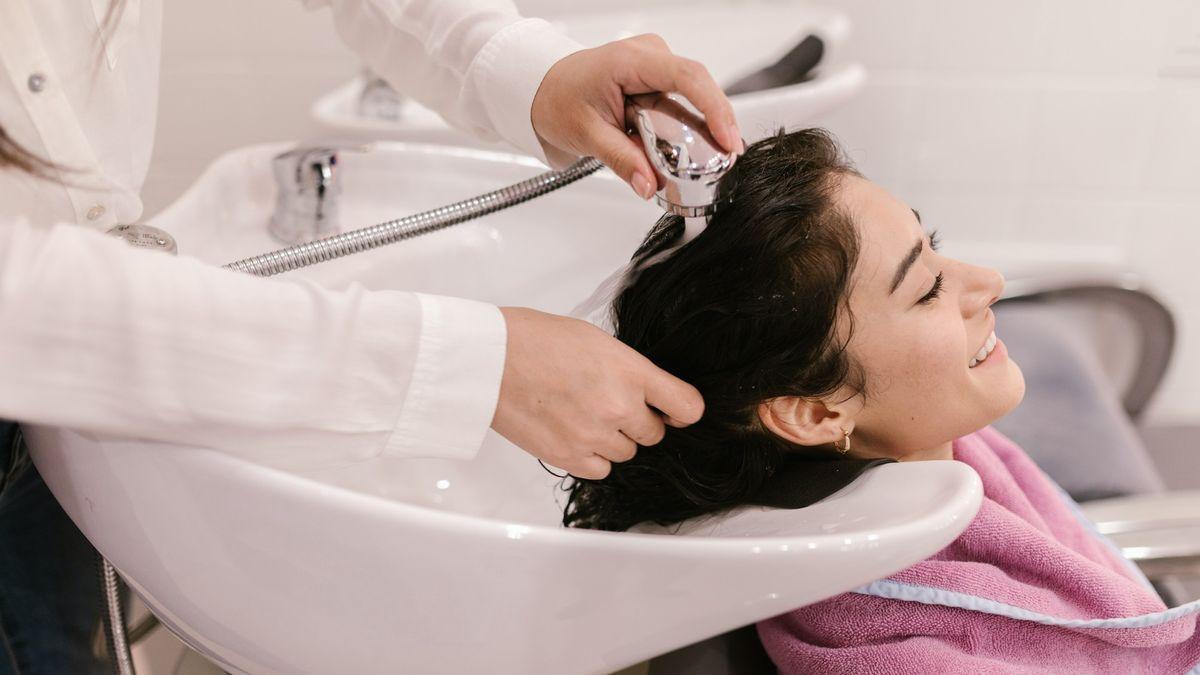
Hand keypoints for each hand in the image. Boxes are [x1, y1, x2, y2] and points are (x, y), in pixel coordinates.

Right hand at [491, 307, 703, 478]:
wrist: (490, 359)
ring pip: (627, 453)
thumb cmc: (535, 340)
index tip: (674, 411)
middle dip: (638, 422)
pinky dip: (592, 457)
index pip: (687, 406)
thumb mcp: (596, 341)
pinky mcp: (569, 456)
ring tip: (583, 415)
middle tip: (609, 405)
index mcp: (631, 371)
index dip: (683, 411)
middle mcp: (619, 407)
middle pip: (654, 434)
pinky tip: (573, 434)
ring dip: (613, 440)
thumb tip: (643, 391)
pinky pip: (600, 469)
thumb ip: (627, 370)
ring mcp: (594, 435)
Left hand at [531, 33, 742, 200]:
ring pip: (692, 98)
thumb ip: (622, 161)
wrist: (541, 89)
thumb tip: (649, 184)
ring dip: (700, 130)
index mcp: (631, 60)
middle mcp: (649, 56)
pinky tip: (693, 150)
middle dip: (715, 125)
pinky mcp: (657, 81)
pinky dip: (687, 128)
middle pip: (698, 88)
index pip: (687, 77)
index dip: (715, 108)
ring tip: (711, 160)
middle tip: (727, 160)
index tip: (728, 139)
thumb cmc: (558, 99)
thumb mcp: (587, 135)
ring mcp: (655, 67)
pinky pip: (681, 104)